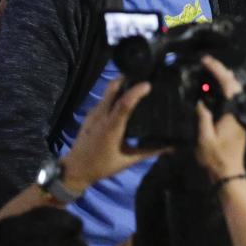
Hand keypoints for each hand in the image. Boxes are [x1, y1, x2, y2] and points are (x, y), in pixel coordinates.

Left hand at [60, 77, 164, 192]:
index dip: (136, 92)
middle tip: (144, 76)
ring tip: (137, 85)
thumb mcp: (128, 161)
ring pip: (108, 91)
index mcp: (111, 128)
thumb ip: (149, 151)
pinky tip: (124, 99)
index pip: (124, 104)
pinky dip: (115, 94)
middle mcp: (101, 116)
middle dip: (127, 78)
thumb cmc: (102, 166)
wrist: (74, 169)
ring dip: (122, 85)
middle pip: (112, 89)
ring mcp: (93, 114)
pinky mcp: (90, 115)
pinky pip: (104, 99)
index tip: (148, 84)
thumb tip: (171, 147)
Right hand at [194, 55, 245, 182]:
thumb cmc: (216, 157)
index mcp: (234, 111)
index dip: (217, 70)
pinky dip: (224, 90)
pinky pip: (233, 98)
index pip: (227, 84)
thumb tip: (200, 100)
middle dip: (221, 71)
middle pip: (234, 83)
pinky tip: (212, 90)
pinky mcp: (238, 119)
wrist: (229, 172)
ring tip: (208, 72)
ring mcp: (241, 114)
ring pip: (235, 90)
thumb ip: (202, 117)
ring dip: (223, 79)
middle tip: (206, 63)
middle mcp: (240, 110)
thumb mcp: (204, 138)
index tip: (205, 61)